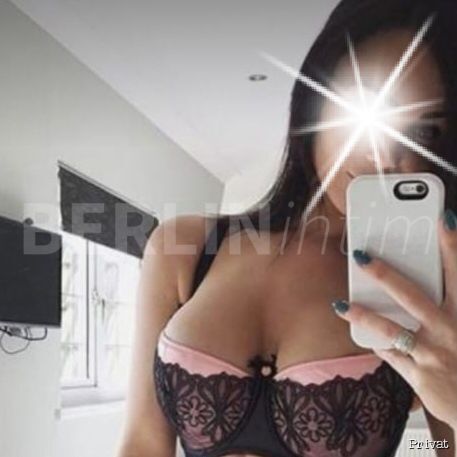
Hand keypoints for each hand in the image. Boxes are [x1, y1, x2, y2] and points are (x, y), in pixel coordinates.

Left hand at [332, 209, 456, 428]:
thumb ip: (449, 306)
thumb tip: (432, 286)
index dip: (452, 245)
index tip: (443, 220)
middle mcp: (449, 330)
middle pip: (412, 295)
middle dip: (385, 274)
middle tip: (361, 257)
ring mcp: (433, 354)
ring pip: (389, 328)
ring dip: (363, 315)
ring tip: (341, 304)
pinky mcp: (420, 376)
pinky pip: (390, 354)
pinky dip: (376, 342)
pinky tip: (363, 333)